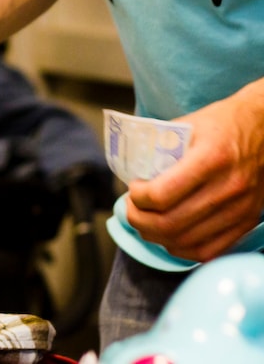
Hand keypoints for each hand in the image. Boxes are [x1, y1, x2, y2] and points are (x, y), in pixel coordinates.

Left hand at [126, 91, 263, 261]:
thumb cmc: (223, 124)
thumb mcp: (188, 124)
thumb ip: (159, 145)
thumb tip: (129, 169)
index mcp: (211, 158)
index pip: (162, 195)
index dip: (137, 197)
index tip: (133, 188)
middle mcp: (229, 187)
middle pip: (170, 223)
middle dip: (139, 219)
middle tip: (132, 208)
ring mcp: (241, 208)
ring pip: (185, 241)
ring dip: (155, 236)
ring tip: (145, 221)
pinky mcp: (247, 221)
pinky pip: (209, 251)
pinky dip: (181, 249)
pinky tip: (169, 236)